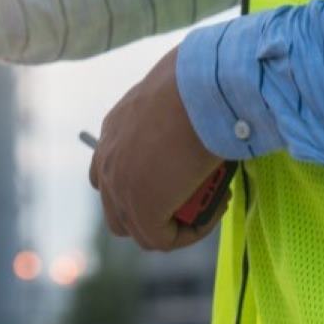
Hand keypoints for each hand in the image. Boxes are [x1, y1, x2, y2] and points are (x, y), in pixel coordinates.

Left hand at [88, 46, 225, 250]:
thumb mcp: (181, 98)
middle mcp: (108, 158)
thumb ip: (178, 117)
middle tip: (193, 198)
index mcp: (114, 129)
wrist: (203, 88)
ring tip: (209, 203)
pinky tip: (215, 209)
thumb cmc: (202, 83)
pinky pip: (161, 239)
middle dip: (153, 212)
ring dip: (173, 225)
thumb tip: (206, 116)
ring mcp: (119, 186)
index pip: (108, 173)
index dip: (140, 186)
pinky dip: (190, 232)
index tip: (180, 180)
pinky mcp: (141, 208)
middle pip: (116, 208)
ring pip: (137, 230)